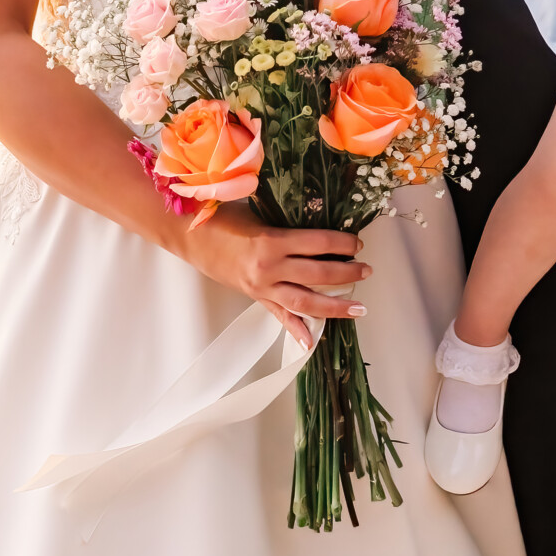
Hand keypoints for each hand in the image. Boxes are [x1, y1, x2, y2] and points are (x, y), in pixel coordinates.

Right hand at [188, 204, 370, 345]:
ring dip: (333, 306)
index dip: (341, 243)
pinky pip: (279, 315)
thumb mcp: (258, 212)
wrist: (189, 234)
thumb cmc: (223, 216)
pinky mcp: (255, 296)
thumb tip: (317, 223)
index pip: (317, 242)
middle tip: (367, 271)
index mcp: (271, 241)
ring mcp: (262, 286)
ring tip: (358, 308)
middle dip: (346, 273)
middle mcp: (269, 268)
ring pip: (304, 302)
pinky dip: (296, 329)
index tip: (358, 243)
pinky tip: (312, 342)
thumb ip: (286, 222)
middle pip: (317, 274)